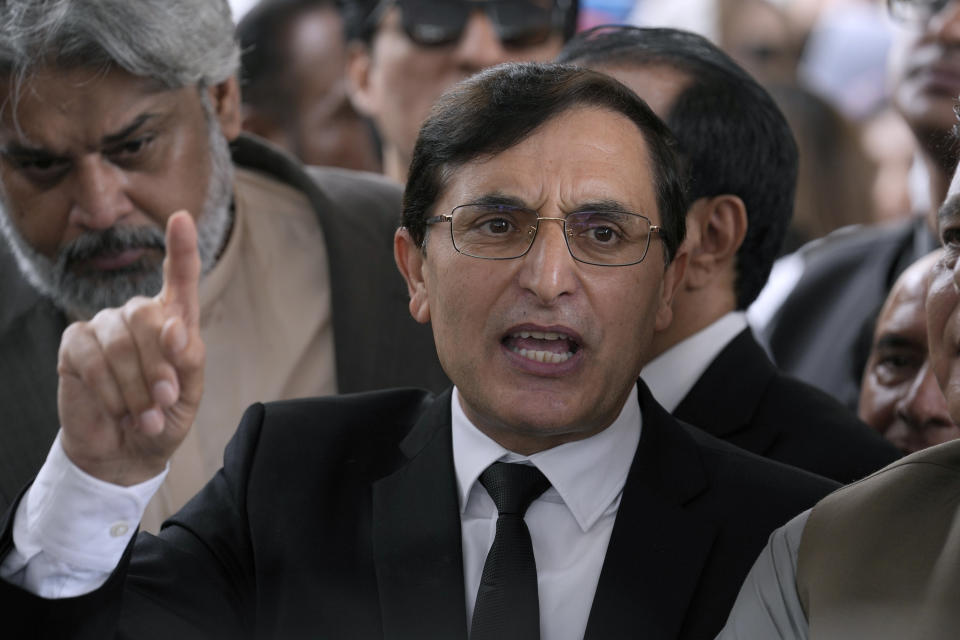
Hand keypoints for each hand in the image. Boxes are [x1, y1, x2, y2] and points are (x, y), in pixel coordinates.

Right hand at [57, 211, 205, 485]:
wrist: (126, 451)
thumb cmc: (163, 416)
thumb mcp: (189, 393)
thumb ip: (189, 359)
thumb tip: (174, 328)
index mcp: (174, 320)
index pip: (179, 278)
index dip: (181, 248)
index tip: (182, 218)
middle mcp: (137, 315)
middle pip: (147, 315)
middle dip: (159, 365)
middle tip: (166, 401)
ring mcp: (103, 326)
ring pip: (120, 342)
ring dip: (136, 386)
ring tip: (145, 416)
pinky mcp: (74, 344)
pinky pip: (91, 358)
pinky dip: (109, 390)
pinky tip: (118, 410)